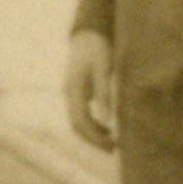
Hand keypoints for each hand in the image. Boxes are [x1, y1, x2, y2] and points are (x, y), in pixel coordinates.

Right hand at [65, 30, 117, 150]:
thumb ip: (104, 93)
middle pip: (77, 125)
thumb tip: (107, 120)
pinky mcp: (79, 93)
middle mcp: (69, 94)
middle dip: (93, 140)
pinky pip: (82, 114)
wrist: (88, 35)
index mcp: (73, 90)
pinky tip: (107, 127)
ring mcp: (72, 94)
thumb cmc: (97, 49)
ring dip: (93, 134)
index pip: (80, 122)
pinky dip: (93, 124)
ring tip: (112, 141)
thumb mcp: (103, 68)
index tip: (110, 145)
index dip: (94, 137)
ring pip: (79, 121)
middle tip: (113, 149)